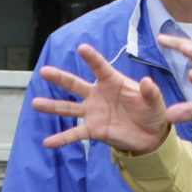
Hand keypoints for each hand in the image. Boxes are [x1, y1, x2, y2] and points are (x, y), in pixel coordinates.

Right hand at [32, 44, 175, 154]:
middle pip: (75, 84)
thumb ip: (150, 91)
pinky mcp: (94, 130)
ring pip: (69, 108)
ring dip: (52, 106)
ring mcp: (93, 112)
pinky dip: (62, 139)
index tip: (82, 48)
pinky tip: (48, 143)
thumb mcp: (155, 101)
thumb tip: (147, 82)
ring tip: (36, 104)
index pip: (100, 67)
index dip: (92, 58)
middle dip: (60, 78)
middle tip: (44, 71)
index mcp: (112, 81)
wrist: (150, 135)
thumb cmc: (152, 111)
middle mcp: (98, 94)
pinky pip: (75, 134)